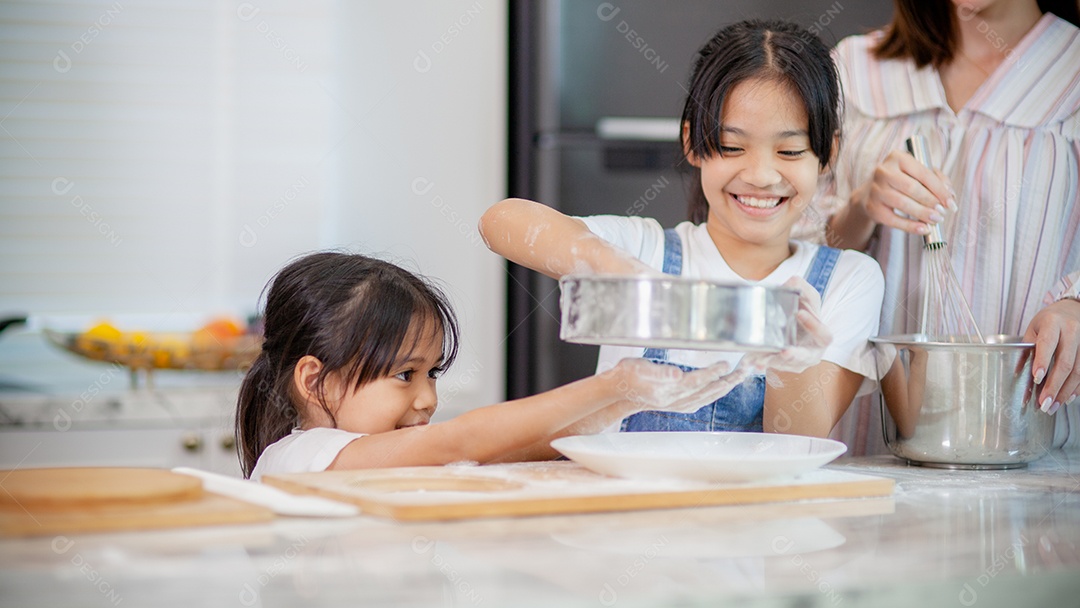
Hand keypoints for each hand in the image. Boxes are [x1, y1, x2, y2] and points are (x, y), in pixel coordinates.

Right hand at [607, 358, 752, 412]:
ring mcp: (674, 404)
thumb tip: (677, 374)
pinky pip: (697, 402)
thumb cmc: (625, 375)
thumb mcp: (637, 367)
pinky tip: (716, 392)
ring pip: (704, 398)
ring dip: (721, 389)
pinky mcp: (673, 405)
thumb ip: (658, 372)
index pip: (695, 381)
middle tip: (742, 372)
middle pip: (705, 391)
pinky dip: (710, 397)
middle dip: (725, 381)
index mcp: (667, 389)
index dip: (711, 373)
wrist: (616, 392)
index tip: (726, 364)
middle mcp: (673, 399)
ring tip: (736, 379)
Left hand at [742, 277, 832, 378]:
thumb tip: (793, 280)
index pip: (824, 336)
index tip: (799, 313)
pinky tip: (749, 362)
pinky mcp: (778, 365)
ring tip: (759, 362)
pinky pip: (768, 365)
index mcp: (821, 338)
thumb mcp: (806, 301)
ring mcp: (794, 363)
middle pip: (804, 358)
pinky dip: (758, 362)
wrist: (791, 330)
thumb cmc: (802, 314)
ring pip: (782, 364)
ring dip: (771, 361)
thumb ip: (802, 290)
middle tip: (785, 351)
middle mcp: (809, 354)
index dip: (814, 326)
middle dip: (795, 355)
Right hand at [853, 150, 956, 235]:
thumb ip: (937, 179)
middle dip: (931, 201)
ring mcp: (876, 190)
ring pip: (902, 203)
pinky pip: (893, 219)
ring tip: (936, 219)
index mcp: (897, 157)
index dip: (939, 189)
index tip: (951, 202)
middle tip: (943, 212)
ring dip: (922, 213)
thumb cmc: (901, 181)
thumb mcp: (917, 173)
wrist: (870, 193)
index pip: (923, 173)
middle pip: (912, 188)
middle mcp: (883, 171)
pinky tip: (923, 229)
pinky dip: (910, 226)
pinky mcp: (872, 208)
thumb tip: (949, 194)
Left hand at [1023, 298, 1079, 413]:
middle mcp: (1072, 330)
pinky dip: (1077, 387)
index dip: (1042, 362)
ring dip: (1065, 391)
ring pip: (1078, 370)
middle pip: (1065, 362)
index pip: (1047, 343)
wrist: (1072, 309)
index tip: (1036, 378)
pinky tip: (1068, 397)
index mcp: (1052, 322)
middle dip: (1054, 386)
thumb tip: (1019, 376)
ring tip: (1053, 405)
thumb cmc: (1049, 320)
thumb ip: (1027, 350)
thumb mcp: (1033, 329)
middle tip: (1044, 403)